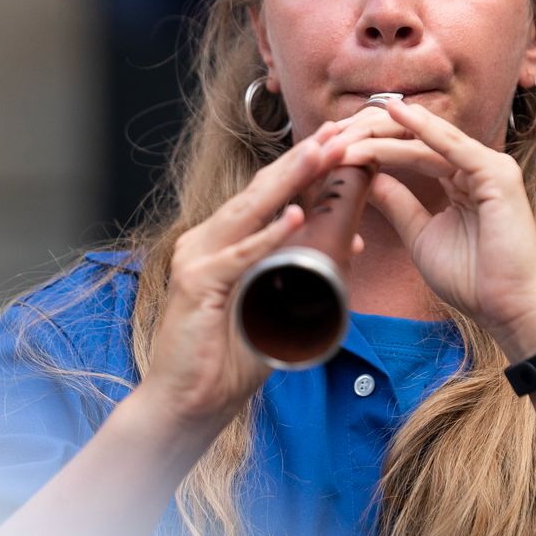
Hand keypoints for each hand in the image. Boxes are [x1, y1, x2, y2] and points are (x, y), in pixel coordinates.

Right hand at [140, 121, 346, 431]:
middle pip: (261, 192)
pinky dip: (270, 235)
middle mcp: (206, 240)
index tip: (336, 140)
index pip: (267, 195)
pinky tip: (297, 216)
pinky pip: (240, 255)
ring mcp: (198, 258)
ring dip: (290, 180)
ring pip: (251, 211)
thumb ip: (304, 271)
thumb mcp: (276, 305)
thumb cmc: (229, 357)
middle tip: (336, 132)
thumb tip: (348, 244)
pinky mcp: (196, 283)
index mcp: (222, 242)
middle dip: (301, 159)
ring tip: (322, 154)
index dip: (302, 165)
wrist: (188, 403)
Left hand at [330, 99, 535, 360]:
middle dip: (372, 134)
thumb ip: (398, 203)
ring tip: (348, 128)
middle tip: (331, 133)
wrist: (509, 309)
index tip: (333, 148)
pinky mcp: (497, 173)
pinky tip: (394, 115)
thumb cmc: (474, 280)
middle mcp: (476, 165)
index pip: (411, 150)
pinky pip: (452, 147)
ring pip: (429, 139)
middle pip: (417, 138)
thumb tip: (369, 177)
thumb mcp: (420, 234)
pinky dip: (423, 130)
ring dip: (385, 133)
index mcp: (462, 178)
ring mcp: (490, 166)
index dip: (372, 146)